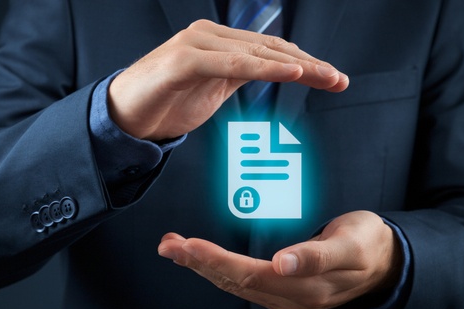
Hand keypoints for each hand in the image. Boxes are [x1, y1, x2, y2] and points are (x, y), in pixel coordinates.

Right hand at [108, 19, 348, 140]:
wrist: (124, 117)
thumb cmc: (165, 103)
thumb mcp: (213, 90)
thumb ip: (239, 76)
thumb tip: (272, 73)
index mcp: (218, 41)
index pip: (269, 49)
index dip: (304, 63)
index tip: (333, 79)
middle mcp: (209, 35)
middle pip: (269, 48)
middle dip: (309, 65)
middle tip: (339, 80)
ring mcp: (196, 44)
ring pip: (254, 53)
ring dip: (294, 65)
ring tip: (325, 77)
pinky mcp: (184, 59)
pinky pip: (231, 63)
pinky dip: (262, 68)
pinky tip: (289, 72)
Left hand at [157, 211, 401, 308]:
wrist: (383, 263)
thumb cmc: (366, 244)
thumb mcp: (351, 243)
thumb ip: (319, 254)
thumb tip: (285, 262)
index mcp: (307, 286)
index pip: (251, 275)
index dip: (217, 261)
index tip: (189, 246)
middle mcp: (291, 298)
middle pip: (235, 282)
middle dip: (198, 263)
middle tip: (168, 245)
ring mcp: (285, 299)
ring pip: (234, 285)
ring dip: (200, 267)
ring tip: (173, 248)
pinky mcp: (282, 293)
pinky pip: (241, 284)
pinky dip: (216, 269)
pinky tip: (198, 259)